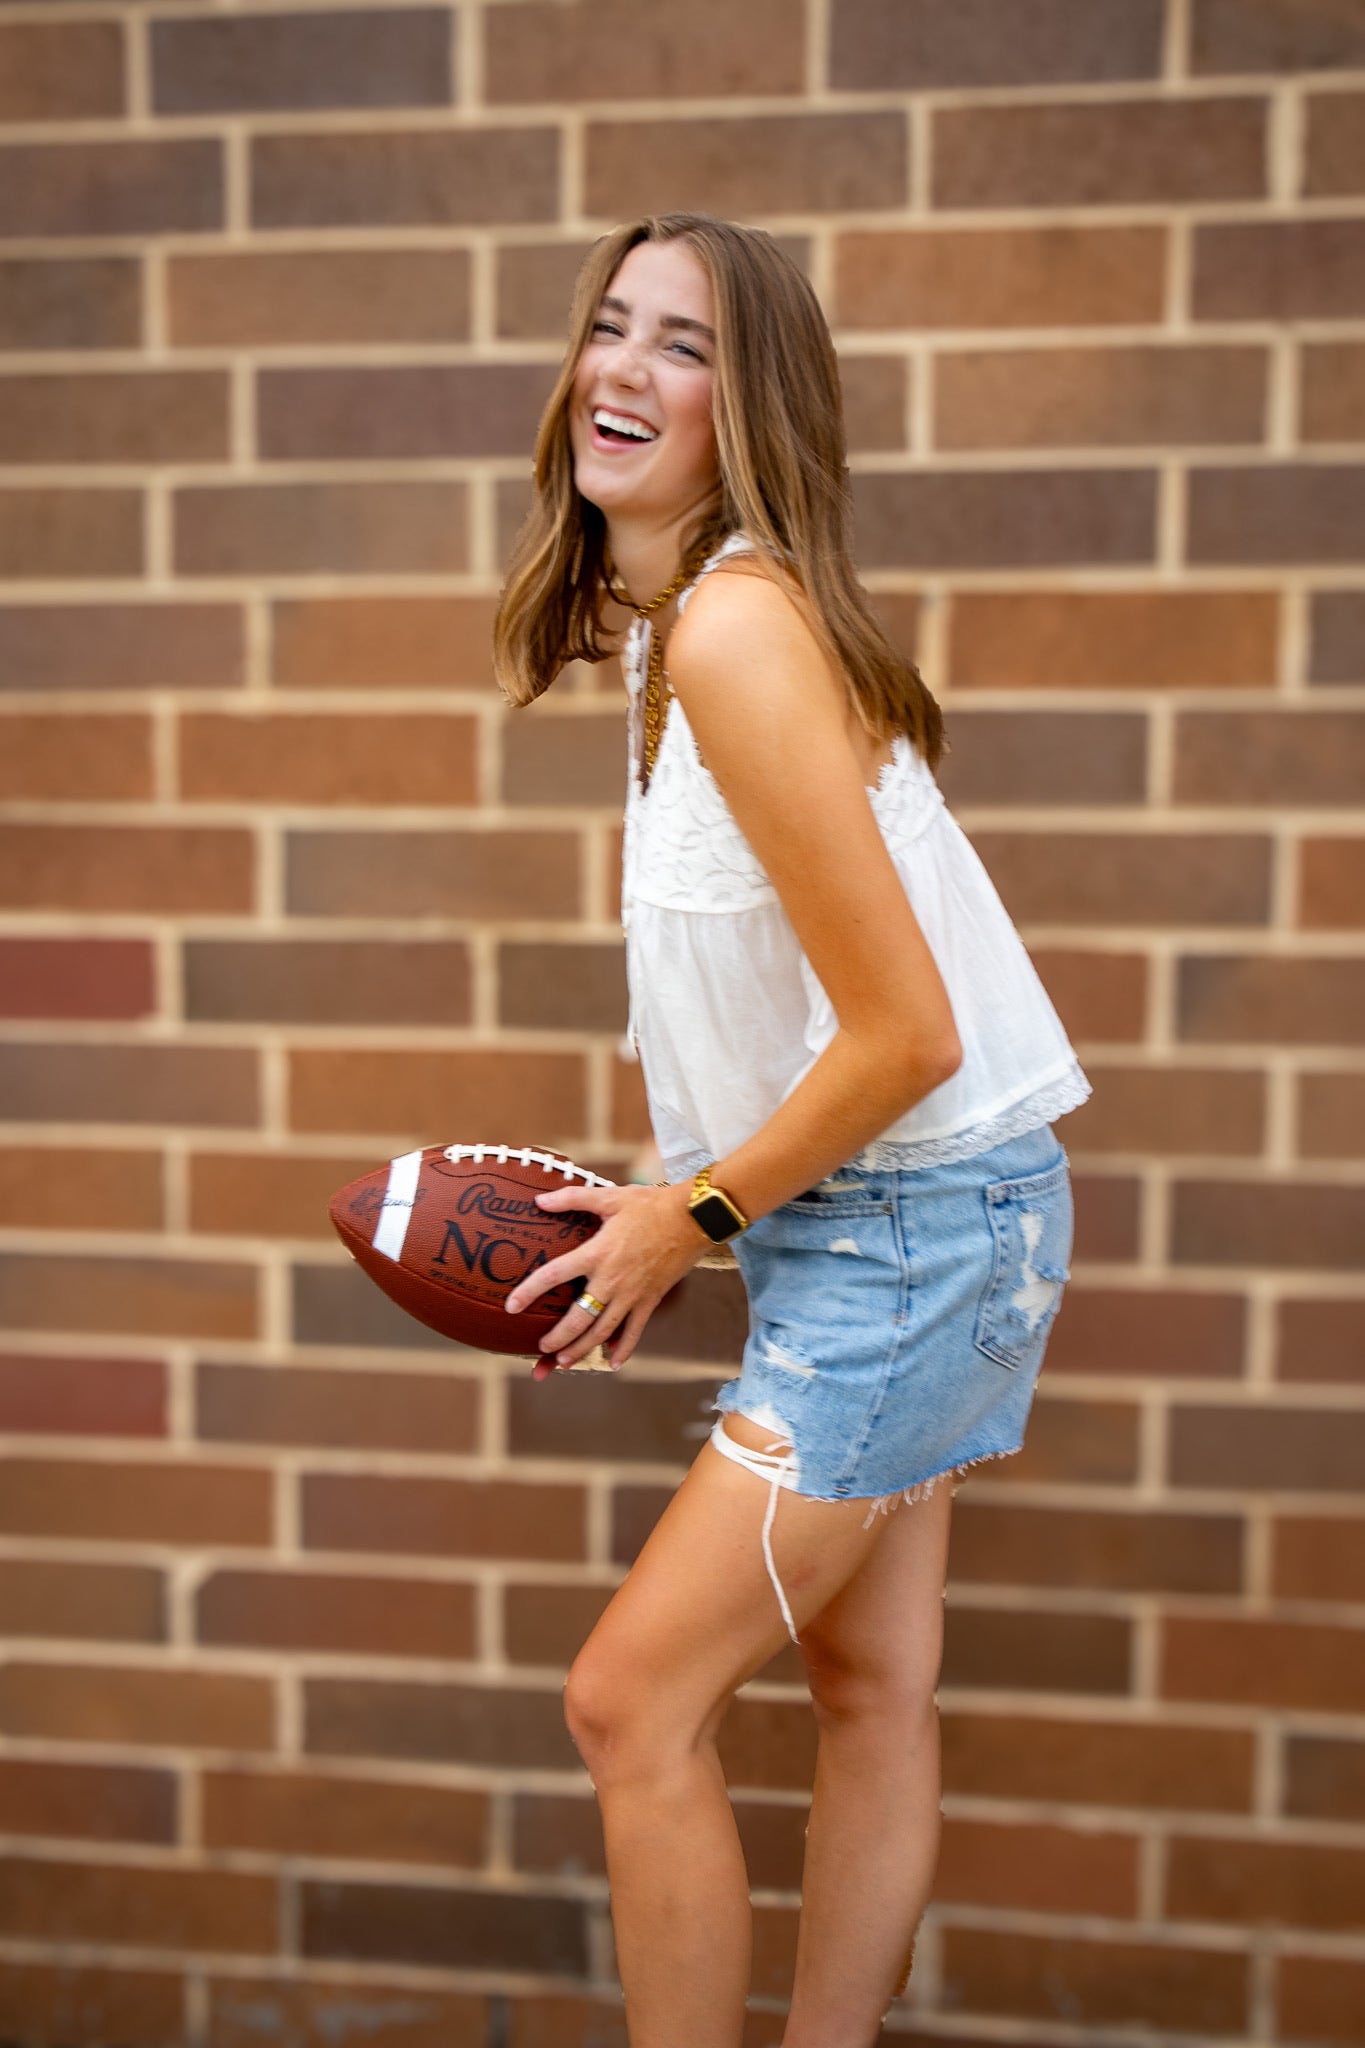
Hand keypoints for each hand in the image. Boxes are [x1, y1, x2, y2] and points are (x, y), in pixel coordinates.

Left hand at [505, 1181, 701, 1379]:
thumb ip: (572, 1198)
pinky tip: (612, 1363)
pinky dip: (623, 1350)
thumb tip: (539, 1200)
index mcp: (596, 1253)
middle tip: (540, 1347)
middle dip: (557, 1337)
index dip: (529, 1291)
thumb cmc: (650, 1204)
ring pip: (603, 1331)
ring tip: (564, 1361)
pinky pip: (635, 1332)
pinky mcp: (650, 1300)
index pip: (554, 1275)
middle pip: (578, 1318)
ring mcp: (632, 1294)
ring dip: (582, 1349)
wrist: (693, 1218)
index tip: (511, 1306)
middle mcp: (611, 1279)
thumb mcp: (609, 1197)